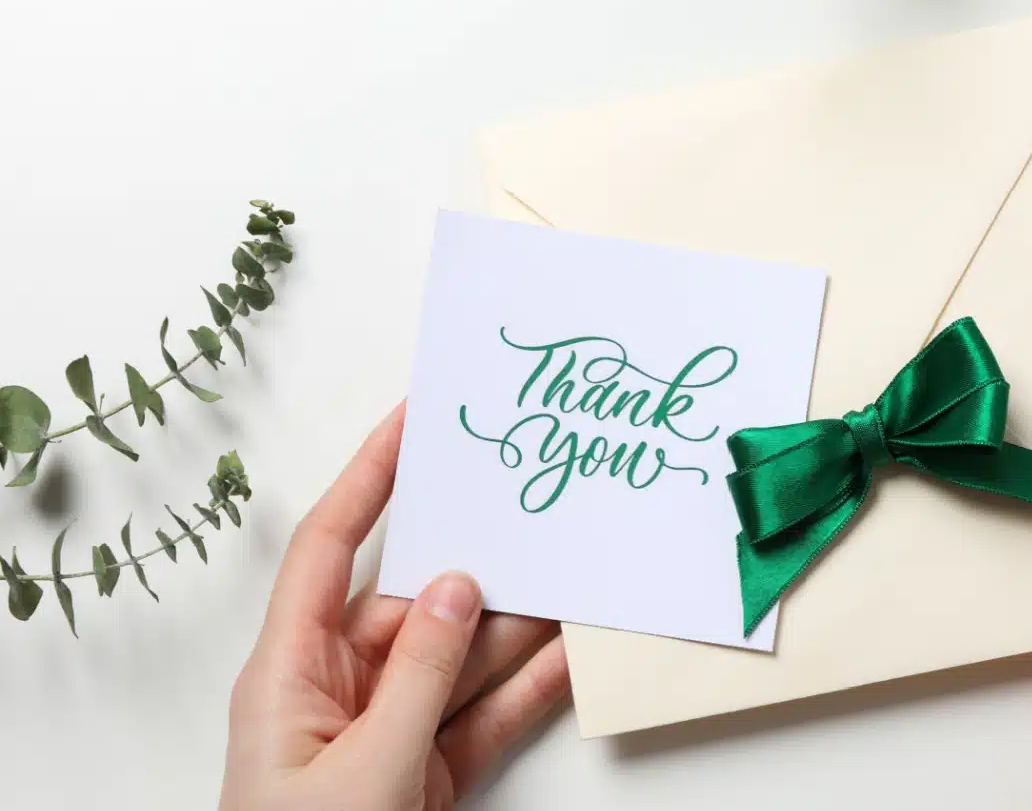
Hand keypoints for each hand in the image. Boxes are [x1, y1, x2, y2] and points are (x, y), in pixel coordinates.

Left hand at [220, 404, 569, 810]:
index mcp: (290, 671)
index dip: (370, 477)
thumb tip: (460, 586)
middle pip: (417, 601)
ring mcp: (390, 731)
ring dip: (519, 624)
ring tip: (578, 578)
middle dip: (477, 561)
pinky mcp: (429, 774)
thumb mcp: (361, 766)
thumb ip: (420, 674)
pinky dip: (530, 687)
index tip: (415, 419)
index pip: (331, 548)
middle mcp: (340, 689)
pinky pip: (487, 714)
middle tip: (533, 506)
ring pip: (464, 658)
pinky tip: (573, 651)